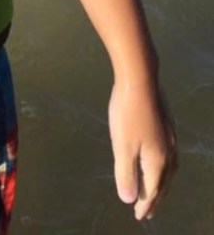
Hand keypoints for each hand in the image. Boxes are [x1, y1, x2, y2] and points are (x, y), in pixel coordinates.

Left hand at [108, 79, 176, 219]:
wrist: (140, 78)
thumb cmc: (128, 112)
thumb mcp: (122, 146)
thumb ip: (126, 174)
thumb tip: (129, 199)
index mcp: (158, 160)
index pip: (153, 190)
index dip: (145, 204)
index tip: (139, 216)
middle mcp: (169, 151)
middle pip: (164, 182)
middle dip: (156, 198)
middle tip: (148, 212)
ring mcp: (170, 137)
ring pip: (170, 169)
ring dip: (162, 184)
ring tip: (156, 191)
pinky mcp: (167, 124)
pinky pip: (169, 155)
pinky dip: (164, 167)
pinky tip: (157, 160)